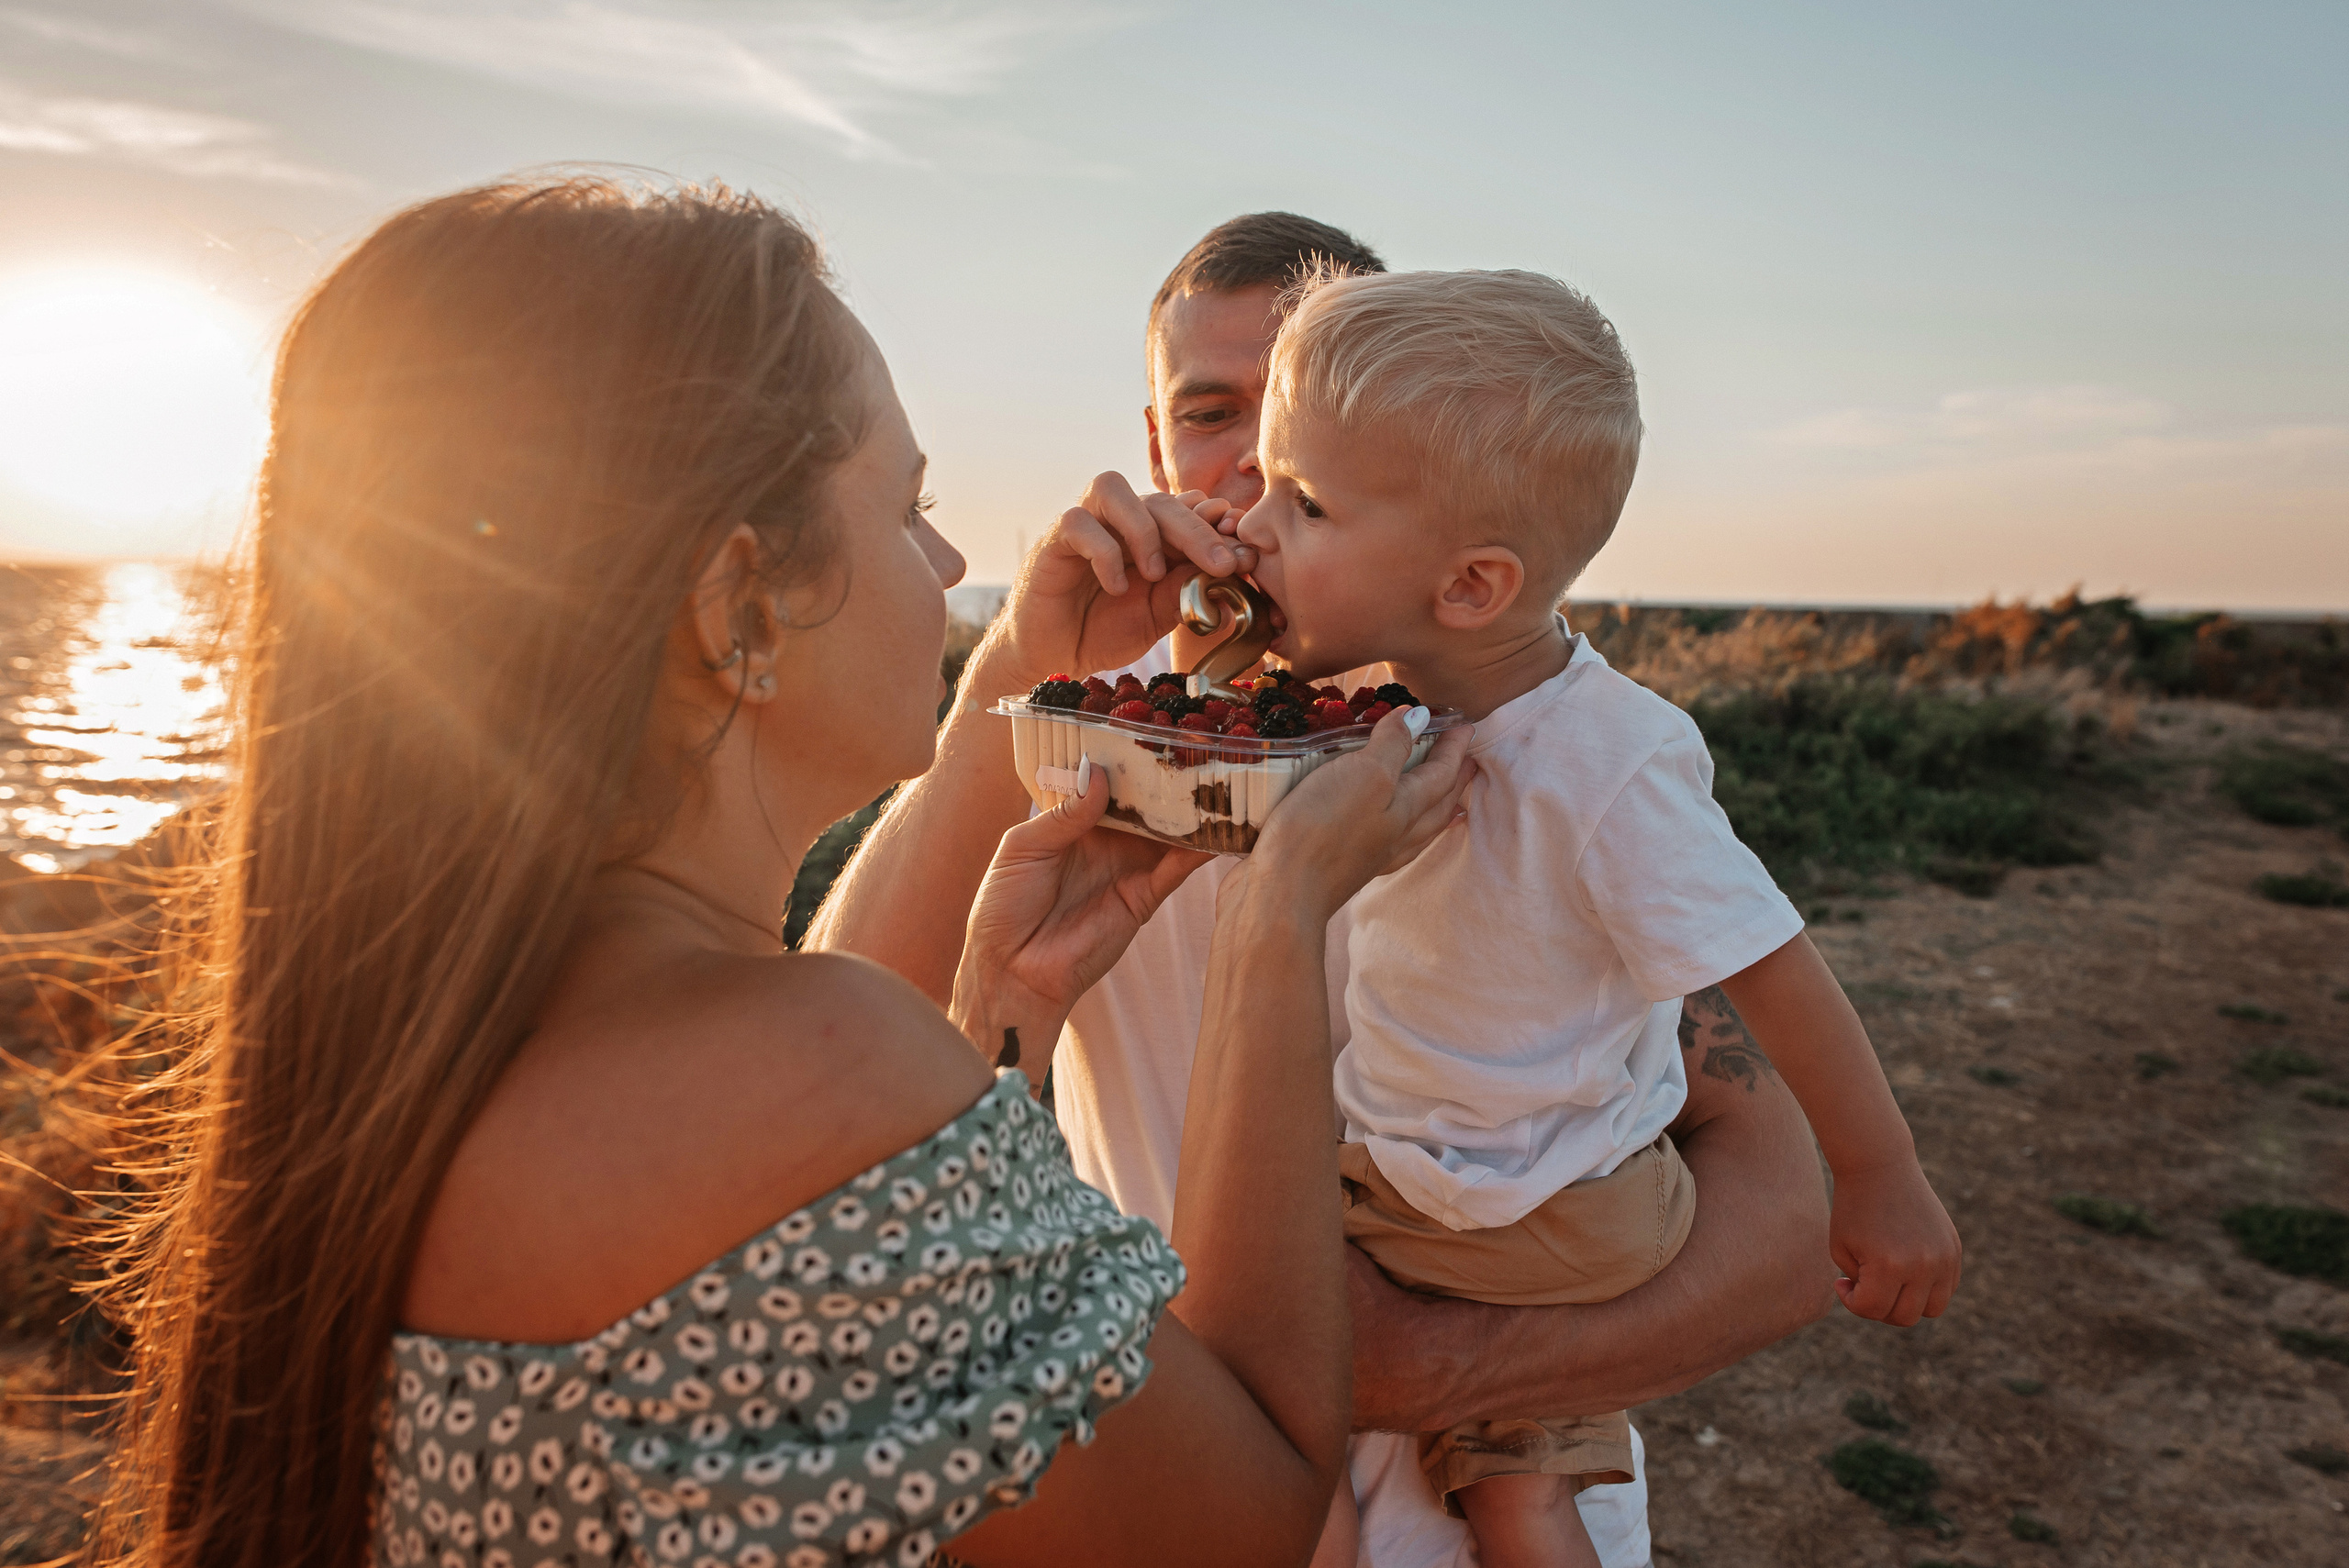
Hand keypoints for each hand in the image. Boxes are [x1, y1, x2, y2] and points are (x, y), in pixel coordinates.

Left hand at [951, 765, 1212, 1048]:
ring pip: (1169, 827)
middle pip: (1144, 798)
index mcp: (1072, 820)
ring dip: (1192, 804)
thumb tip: (1099, 774)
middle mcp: (1107, 838)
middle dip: (1167, 773)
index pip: (1105, 779)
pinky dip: (1202, 846)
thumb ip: (1063, 813)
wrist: (1013, 972)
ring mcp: (1129, 865)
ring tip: (1221, 771)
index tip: (1148, 724)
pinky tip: (1223, 824)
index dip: (1124, 755)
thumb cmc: (1002, 908)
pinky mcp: (1145, 896)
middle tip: (1196, 740)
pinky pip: (1179, 866)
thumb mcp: (1022, 849)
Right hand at [998, 474, 1253, 683]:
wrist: (1054, 657)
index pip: (1188, 511)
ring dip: (1143, 527)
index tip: (1247, 553)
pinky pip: (1077, 523)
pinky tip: (1115, 587)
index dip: (1218, 526)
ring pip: (1113, 488)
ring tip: (1155, 573)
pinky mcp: (1053, 540)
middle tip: (1222, 564)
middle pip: (1160, 499)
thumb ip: (1188, 586)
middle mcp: (1119, 521)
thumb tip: (1232, 566)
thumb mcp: (1159, 613)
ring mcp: (1085, 525)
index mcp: (1151, 534)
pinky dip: (1103, 553)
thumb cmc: (1104, 630)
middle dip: (1196, 529)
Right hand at [1232, 709, 1476, 924]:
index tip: (1465, 726)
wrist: (1282, 893)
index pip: (1440, 774)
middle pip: (1437, 805)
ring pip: (1418, 830)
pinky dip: (1402, 834)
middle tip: (1469, 764)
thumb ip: (1393, 745)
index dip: (1453, 748)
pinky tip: (1390, 835)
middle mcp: (1396, 834)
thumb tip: (1420, 717)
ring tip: (1451, 804)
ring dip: (1437, 811)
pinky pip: (1389, 846)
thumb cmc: (1323, 828)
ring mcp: (1371, 855)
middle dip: (1455, 780)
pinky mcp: (1344, 866)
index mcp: (1406, 807)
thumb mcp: (1363, 773)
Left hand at [1828, 1158, 1962, 1326]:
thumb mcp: (1842, 1250)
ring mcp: (1944, 1258)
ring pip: (1932, 1310)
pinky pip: (1946, 1289)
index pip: (1872, 1310)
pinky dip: (1926, 1290)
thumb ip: (1861, 1288)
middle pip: (1904, 1317)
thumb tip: (1885, 1308)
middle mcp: (1923, 1265)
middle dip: (1879, 1307)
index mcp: (1889, 1265)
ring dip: (1907, 1304)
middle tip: (1864, 1283)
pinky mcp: (1954, 1250)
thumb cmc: (1853, 1209)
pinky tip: (1904, 1270)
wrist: (1881, 1167)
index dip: (1851, 1302)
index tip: (1842, 1281)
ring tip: (1887, 1282)